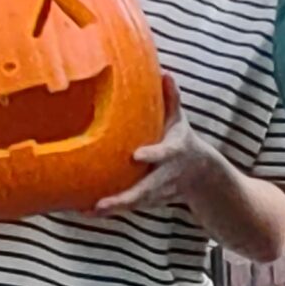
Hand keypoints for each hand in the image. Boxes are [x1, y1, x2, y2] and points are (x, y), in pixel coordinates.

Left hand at [96, 76, 216, 212]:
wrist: (200, 175)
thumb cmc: (182, 141)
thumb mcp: (180, 121)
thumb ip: (173, 100)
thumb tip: (166, 74)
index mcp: (173, 153)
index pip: (163, 154)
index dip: (152, 155)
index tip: (136, 156)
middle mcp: (164, 175)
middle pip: (145, 189)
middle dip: (125, 198)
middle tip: (101, 203)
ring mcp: (157, 191)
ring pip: (135, 202)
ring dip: (113, 208)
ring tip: (89, 210)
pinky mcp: (148, 200)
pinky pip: (127, 205)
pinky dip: (108, 210)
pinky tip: (84, 210)